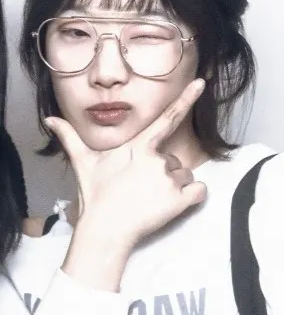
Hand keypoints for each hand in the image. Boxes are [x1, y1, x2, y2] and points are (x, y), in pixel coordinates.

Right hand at [44, 78, 206, 246]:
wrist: (103, 231)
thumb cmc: (95, 195)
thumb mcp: (84, 163)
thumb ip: (71, 137)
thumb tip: (51, 119)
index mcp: (139, 146)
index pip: (167, 118)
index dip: (186, 98)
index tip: (201, 83)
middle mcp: (157, 159)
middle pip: (173, 159)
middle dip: (163, 171)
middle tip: (143, 187)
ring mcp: (169, 180)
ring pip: (185, 175)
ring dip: (175, 185)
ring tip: (151, 197)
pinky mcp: (179, 201)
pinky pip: (200, 191)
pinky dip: (192, 196)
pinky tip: (173, 203)